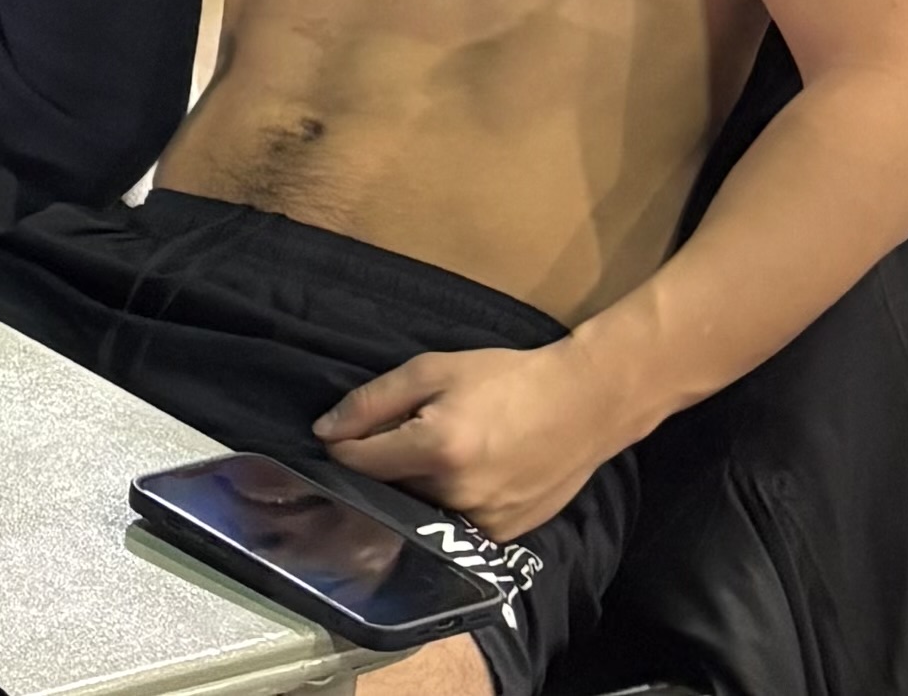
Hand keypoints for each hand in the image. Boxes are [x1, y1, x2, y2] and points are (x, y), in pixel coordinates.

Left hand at [314, 341, 619, 541]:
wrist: (583, 405)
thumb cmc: (504, 378)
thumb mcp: (432, 370)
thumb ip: (372, 401)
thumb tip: (324, 432)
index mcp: (434, 449)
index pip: (355, 462)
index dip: (341, 443)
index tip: (343, 431)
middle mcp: (454, 495)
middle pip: (384, 488)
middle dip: (379, 463)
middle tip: (397, 435)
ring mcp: (480, 523)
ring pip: (415, 509)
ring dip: (410, 485)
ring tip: (434, 452)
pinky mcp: (501, 537)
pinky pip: (449, 522)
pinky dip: (443, 501)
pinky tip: (463, 472)